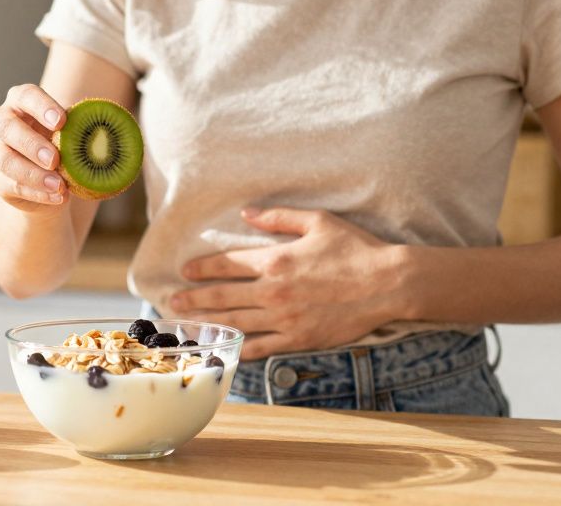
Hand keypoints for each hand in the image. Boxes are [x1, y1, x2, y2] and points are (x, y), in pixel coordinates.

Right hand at [0, 84, 68, 212]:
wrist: (50, 180)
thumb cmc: (62, 145)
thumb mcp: (71, 134)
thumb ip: (78, 129)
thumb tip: (96, 132)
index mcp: (20, 101)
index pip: (26, 96)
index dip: (42, 107)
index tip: (61, 122)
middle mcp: (0, 120)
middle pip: (7, 127)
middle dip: (32, 144)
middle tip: (54, 160)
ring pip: (5, 160)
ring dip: (33, 174)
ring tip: (59, 185)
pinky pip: (10, 185)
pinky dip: (36, 193)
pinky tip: (56, 197)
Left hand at [167, 207, 406, 359]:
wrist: (388, 284)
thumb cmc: (355, 248)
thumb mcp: (317, 221)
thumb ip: (278, 217)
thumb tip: (246, 212)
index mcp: (275, 260)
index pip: (227, 264)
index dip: (202, 267)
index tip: (184, 270)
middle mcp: (273, 291)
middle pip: (223, 296)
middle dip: (194, 299)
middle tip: (172, 304)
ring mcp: (285, 318)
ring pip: (235, 323)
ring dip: (208, 324)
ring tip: (187, 326)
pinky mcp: (299, 338)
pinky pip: (261, 346)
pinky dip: (240, 348)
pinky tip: (224, 348)